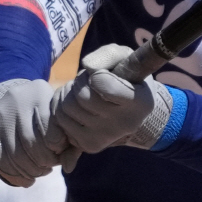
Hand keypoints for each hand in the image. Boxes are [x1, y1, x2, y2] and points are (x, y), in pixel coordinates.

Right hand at [0, 79, 67, 187]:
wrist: (10, 100)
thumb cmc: (45, 113)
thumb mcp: (59, 119)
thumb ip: (70, 142)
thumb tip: (68, 167)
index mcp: (39, 92)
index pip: (52, 130)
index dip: (58, 147)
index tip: (60, 150)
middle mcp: (17, 99)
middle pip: (32, 143)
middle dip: (44, 161)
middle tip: (51, 164)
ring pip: (16, 154)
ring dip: (31, 170)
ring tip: (40, 171)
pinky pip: (1, 159)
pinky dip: (16, 172)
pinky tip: (27, 174)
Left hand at [51, 44, 175, 165]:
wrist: (132, 113)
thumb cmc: (128, 80)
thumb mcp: (125, 58)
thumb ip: (108, 55)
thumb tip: (87, 65)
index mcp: (140, 102)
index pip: (102, 83)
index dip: (96, 74)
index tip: (103, 74)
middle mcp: (124, 124)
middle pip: (81, 96)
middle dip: (80, 82)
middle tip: (88, 81)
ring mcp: (106, 138)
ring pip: (67, 108)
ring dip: (69, 94)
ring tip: (83, 92)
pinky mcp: (90, 145)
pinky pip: (61, 121)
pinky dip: (63, 109)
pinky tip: (78, 107)